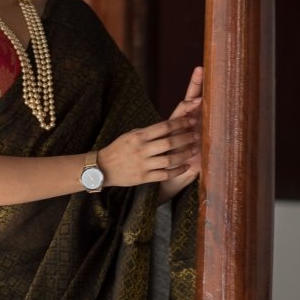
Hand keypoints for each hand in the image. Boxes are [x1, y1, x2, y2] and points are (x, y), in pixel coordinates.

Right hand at [98, 65, 202, 188]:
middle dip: (186, 138)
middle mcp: (142, 150)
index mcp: (139, 136)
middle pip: (170, 143)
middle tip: (196, 135)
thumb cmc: (119, 149)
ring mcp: (143, 165)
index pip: (164, 127)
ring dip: (185, 154)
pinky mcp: (144, 178)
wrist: (102, 168)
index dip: (180, 123)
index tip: (191, 121)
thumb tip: (169, 126)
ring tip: (194, 149)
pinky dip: (178, 170)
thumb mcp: (131, 134)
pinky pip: (165, 174)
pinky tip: (186, 166)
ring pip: (170, 160)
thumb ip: (148, 132)